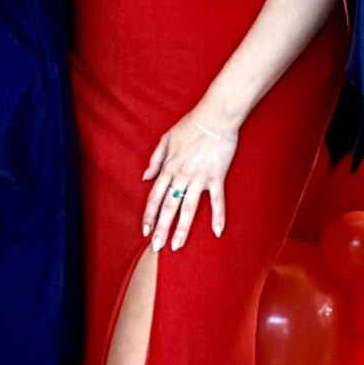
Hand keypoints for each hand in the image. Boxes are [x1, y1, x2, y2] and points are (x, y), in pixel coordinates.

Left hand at [142, 109, 240, 249]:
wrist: (214, 117)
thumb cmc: (190, 126)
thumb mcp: (165, 140)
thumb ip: (155, 161)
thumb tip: (145, 177)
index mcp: (168, 169)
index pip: (154, 197)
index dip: (149, 215)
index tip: (145, 231)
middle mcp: (181, 176)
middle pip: (168, 207)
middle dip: (161, 229)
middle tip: (157, 247)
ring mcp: (198, 178)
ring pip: (188, 209)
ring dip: (182, 229)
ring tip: (177, 246)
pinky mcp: (216, 177)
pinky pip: (217, 201)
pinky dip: (218, 216)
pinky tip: (217, 232)